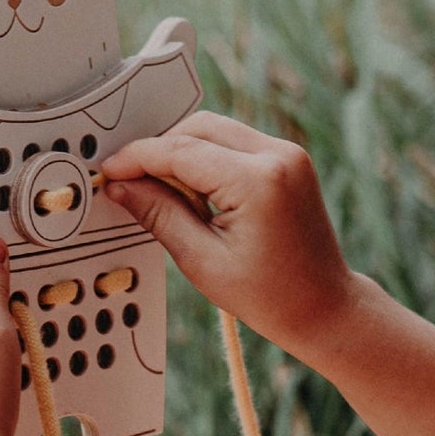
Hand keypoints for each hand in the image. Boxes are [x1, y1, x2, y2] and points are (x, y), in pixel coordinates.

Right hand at [99, 111, 355, 354]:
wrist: (326, 307)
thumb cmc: (269, 297)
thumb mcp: (202, 260)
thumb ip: (159, 213)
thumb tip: (120, 185)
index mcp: (258, 182)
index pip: (181, 151)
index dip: (138, 158)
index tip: (108, 170)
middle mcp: (278, 156)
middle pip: (198, 128)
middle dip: (159, 150)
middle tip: (127, 181)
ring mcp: (288, 154)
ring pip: (215, 130)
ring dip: (182, 152)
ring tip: (159, 192)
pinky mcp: (289, 160)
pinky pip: (234, 143)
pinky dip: (207, 158)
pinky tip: (191, 190)